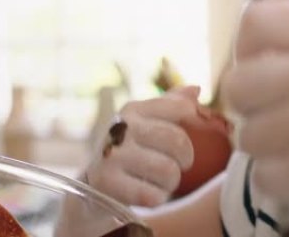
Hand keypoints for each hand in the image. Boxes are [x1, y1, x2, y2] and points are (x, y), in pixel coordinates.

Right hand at [85, 86, 201, 206]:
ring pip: (168, 171)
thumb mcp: (146, 125)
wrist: (91, 188)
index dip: (194, 122)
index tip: (186, 137)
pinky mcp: (107, 183)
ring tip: (161, 182)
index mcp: (134, 110)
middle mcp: (121, 127)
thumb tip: (196, 89)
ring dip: (170, 183)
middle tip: (178, 166)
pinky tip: (147, 194)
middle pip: (177, 141)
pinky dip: (156, 199)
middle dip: (185, 159)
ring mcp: (112, 154)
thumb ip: (171, 106)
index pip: (180, 107)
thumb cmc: (129, 153)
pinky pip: (153, 195)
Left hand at [222, 0, 288, 226]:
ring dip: (269, 148)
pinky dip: (281, 180)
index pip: (254, 20)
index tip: (263, 68)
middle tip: (283, 116)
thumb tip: (242, 55)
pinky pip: (260, 176)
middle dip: (253, 106)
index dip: (247, 47)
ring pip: (245, 136)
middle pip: (237, 84)